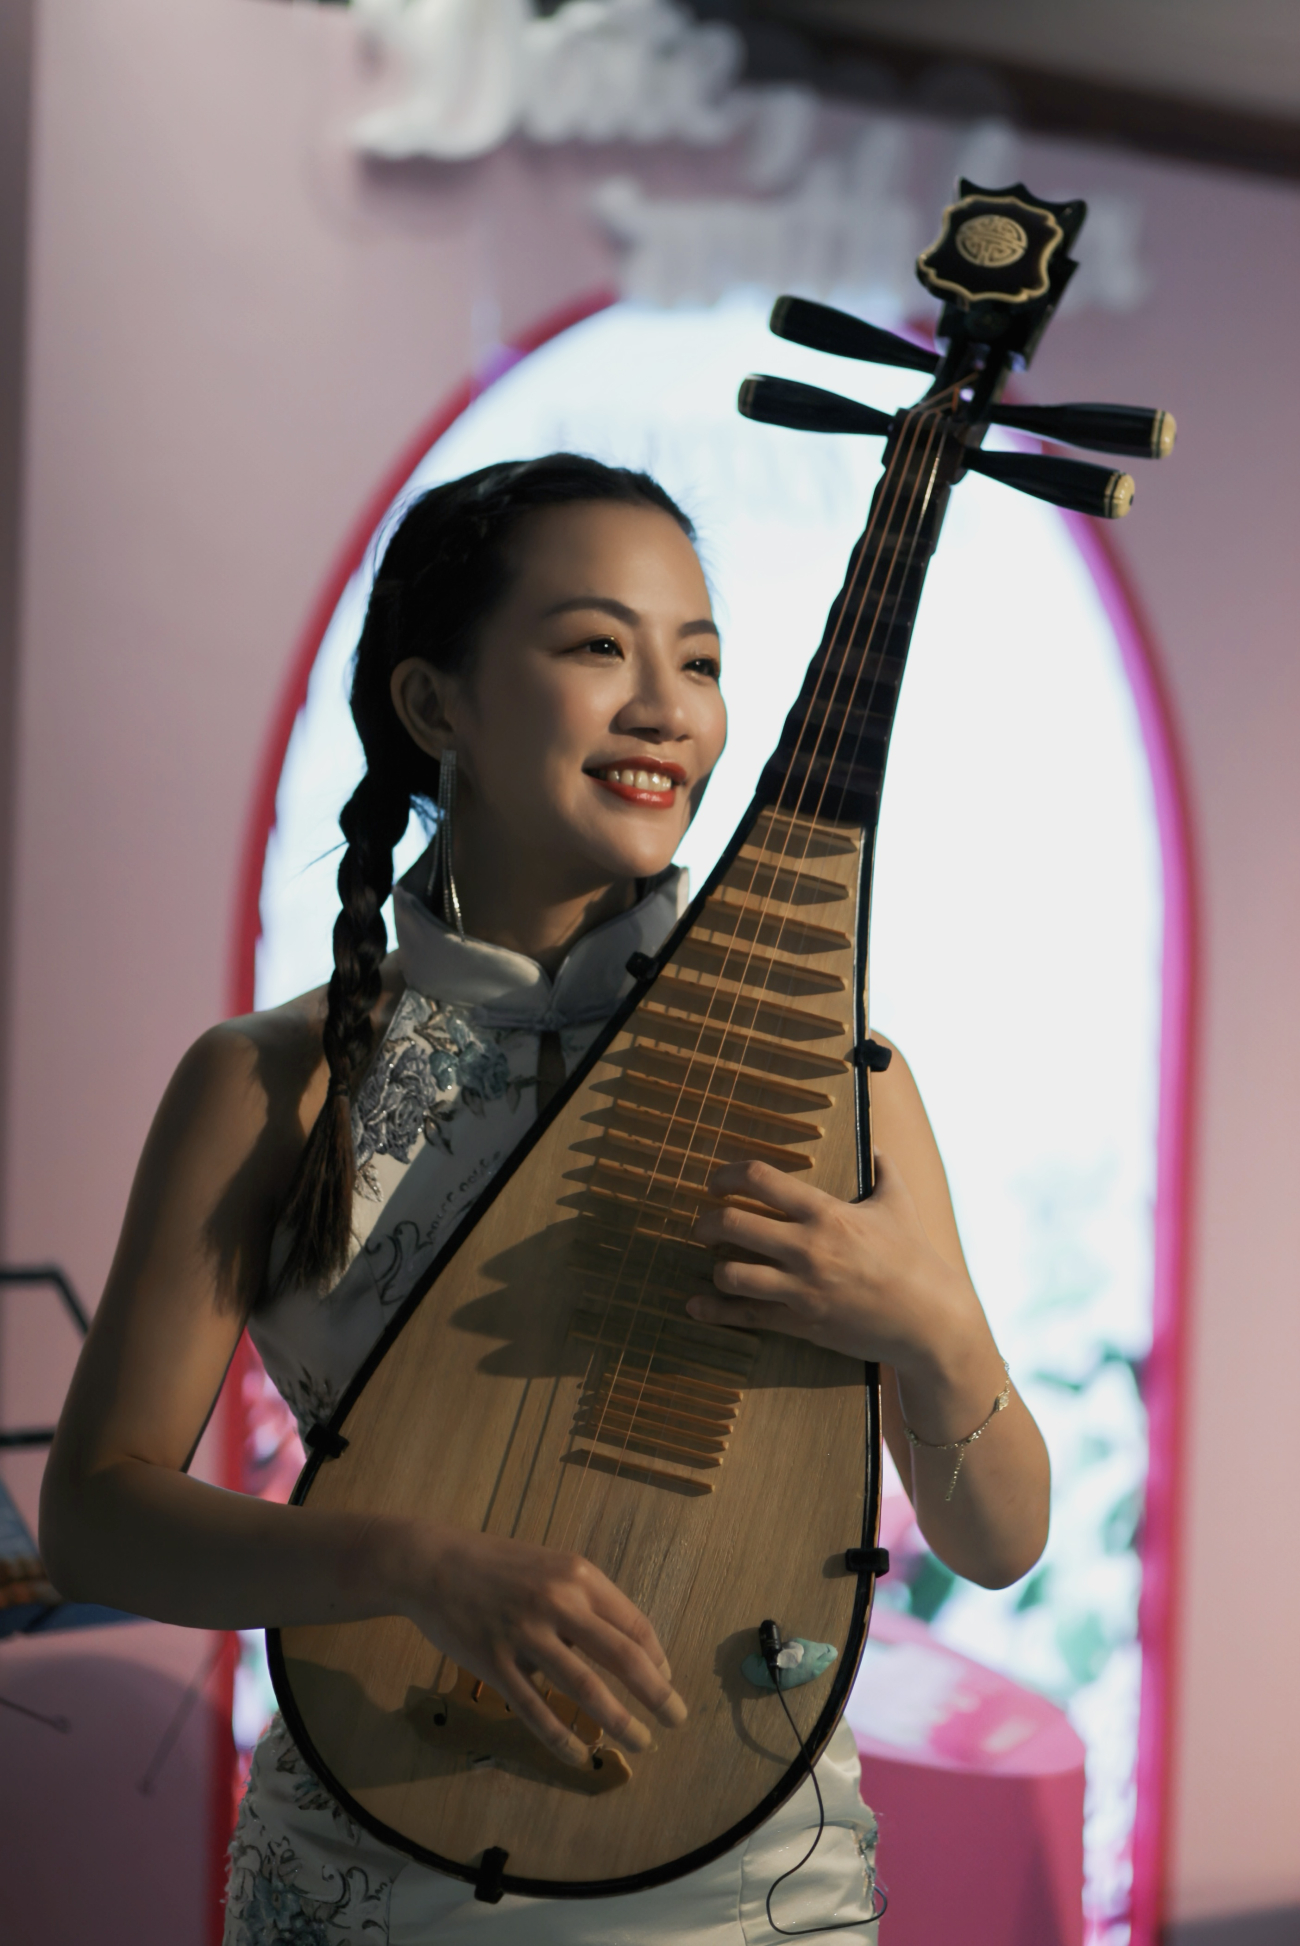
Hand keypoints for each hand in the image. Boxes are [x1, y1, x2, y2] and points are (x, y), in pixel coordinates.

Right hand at [391, 1524, 686, 1767]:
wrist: (431, 1562)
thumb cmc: (497, 1566)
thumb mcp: (550, 1566)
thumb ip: (584, 1601)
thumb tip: (625, 1646)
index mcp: (578, 1575)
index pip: (634, 1624)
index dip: (657, 1658)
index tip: (665, 1681)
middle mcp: (558, 1602)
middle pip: (623, 1657)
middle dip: (657, 1694)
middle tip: (677, 1719)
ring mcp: (525, 1634)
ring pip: (585, 1689)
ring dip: (619, 1721)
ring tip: (641, 1742)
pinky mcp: (494, 1663)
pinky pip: (535, 1710)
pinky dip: (561, 1737)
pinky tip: (579, 1754)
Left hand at [688, 1152, 974, 1373]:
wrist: (930, 1317)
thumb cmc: (915, 1257)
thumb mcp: (900, 1205)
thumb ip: (885, 1171)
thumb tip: (879, 1147)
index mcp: (826, 1213)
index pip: (761, 1180)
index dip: (728, 1175)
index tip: (716, 1182)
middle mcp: (808, 1247)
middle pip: (734, 1224)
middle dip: (708, 1223)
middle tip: (704, 1226)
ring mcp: (802, 1287)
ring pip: (733, 1274)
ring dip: (716, 1268)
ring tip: (717, 1264)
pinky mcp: (802, 1322)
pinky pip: (748, 1316)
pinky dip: (717, 1312)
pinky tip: (696, 1307)